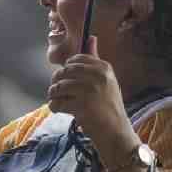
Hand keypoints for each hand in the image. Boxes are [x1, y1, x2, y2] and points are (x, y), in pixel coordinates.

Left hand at [48, 36, 137, 164]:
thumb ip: (95, 59)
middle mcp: (97, 76)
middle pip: (63, 72)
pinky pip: (57, 102)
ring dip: (54, 96)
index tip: (71, 81)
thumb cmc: (109, 108)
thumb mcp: (107, 80)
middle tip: (61, 93)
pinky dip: (55, 107)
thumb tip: (91, 37)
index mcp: (104, 67)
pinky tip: (61, 110)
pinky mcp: (80, 105)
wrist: (116, 134)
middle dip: (57, 83)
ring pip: (57, 86)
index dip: (68, 70)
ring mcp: (89, 90)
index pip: (75, 60)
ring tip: (60, 102)